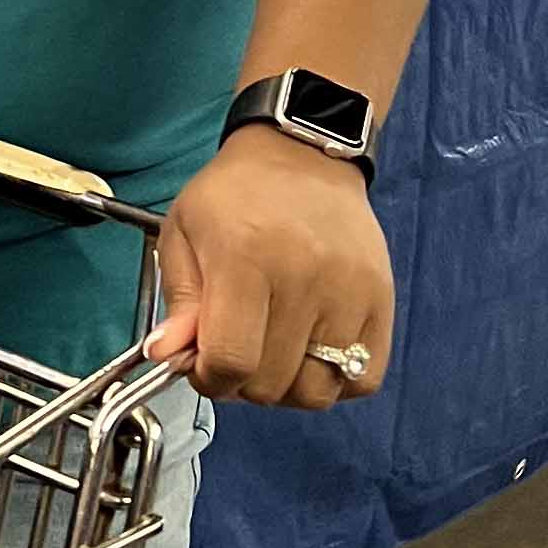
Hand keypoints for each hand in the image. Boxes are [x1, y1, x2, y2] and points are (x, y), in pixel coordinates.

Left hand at [142, 126, 391, 407]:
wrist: (303, 156)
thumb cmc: (237, 195)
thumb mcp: (183, 232)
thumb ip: (178, 301)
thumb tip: (166, 355)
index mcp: (245, 259)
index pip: (231, 360)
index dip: (209, 378)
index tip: (203, 365)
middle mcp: (303, 278)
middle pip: (272, 383)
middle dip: (243, 383)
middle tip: (236, 352)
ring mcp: (349, 292)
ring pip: (317, 392)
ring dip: (288, 388)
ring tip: (273, 354)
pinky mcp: (380, 301)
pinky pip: (363, 378)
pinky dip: (335, 381)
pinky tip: (311, 353)